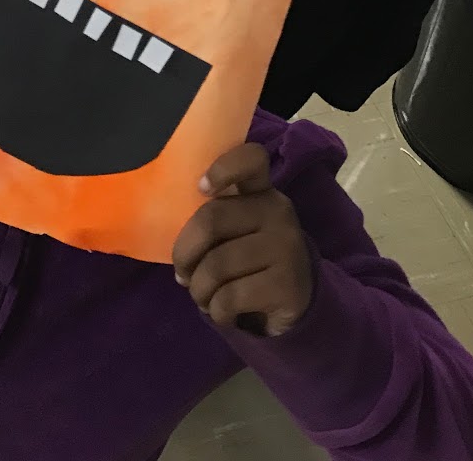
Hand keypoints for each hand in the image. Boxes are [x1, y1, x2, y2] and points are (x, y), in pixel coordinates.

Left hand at [172, 144, 313, 337]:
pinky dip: (216, 311)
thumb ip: (214, 220)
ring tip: (203, 296)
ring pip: (217, 265)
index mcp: (260, 191)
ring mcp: (286, 247)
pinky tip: (223, 312)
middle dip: (184, 253)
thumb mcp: (238, 230)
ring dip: (198, 290)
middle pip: (212, 220)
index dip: (224, 167)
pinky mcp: (287, 285)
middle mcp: (277, 212)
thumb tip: (175, 244)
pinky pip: (230, 297)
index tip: (202, 187)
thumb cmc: (251, 258)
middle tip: (182, 274)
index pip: (252, 159)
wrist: (297, 300)